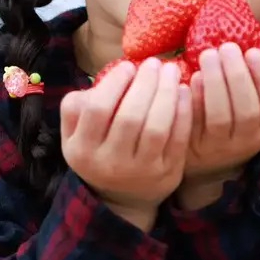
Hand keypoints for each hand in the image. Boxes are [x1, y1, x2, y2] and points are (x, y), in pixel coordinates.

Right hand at [60, 57, 191, 228]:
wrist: (124, 196)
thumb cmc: (100, 150)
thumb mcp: (76, 134)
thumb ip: (77, 107)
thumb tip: (103, 78)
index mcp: (82, 149)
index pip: (97, 110)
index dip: (115, 83)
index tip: (129, 65)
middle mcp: (110, 163)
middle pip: (130, 117)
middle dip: (146, 84)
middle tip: (155, 63)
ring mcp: (141, 171)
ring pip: (157, 127)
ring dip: (166, 93)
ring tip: (171, 71)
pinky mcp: (167, 172)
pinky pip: (178, 137)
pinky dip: (183, 110)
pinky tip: (184, 90)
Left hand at [180, 43, 259, 201]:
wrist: (204, 161)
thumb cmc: (230, 119)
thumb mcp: (249, 107)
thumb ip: (248, 82)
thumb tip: (242, 42)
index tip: (252, 51)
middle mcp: (247, 141)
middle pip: (246, 110)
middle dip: (237, 75)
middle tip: (226, 47)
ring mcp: (220, 149)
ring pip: (220, 117)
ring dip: (215, 82)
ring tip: (208, 54)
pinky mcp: (194, 150)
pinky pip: (195, 123)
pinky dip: (195, 98)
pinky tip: (193, 77)